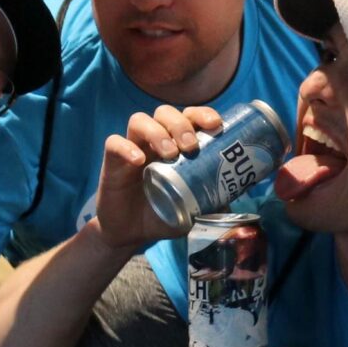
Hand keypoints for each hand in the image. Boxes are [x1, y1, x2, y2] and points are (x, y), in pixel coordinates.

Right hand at [95, 104, 222, 250]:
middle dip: (181, 123)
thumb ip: (212, 203)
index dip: (202, 114)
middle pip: (165, 112)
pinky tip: (139, 161)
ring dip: (157, 132)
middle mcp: (154, 141)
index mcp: (176, 144)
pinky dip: (126, 148)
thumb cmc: (163, 214)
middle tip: (191, 146)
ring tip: (170, 153)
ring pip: (140, 120)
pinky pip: (114, 143)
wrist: (132, 234)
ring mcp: (132, 148)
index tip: (215, 125)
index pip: (188, 116)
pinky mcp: (111, 162)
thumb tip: (236, 201)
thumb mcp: (193, 210)